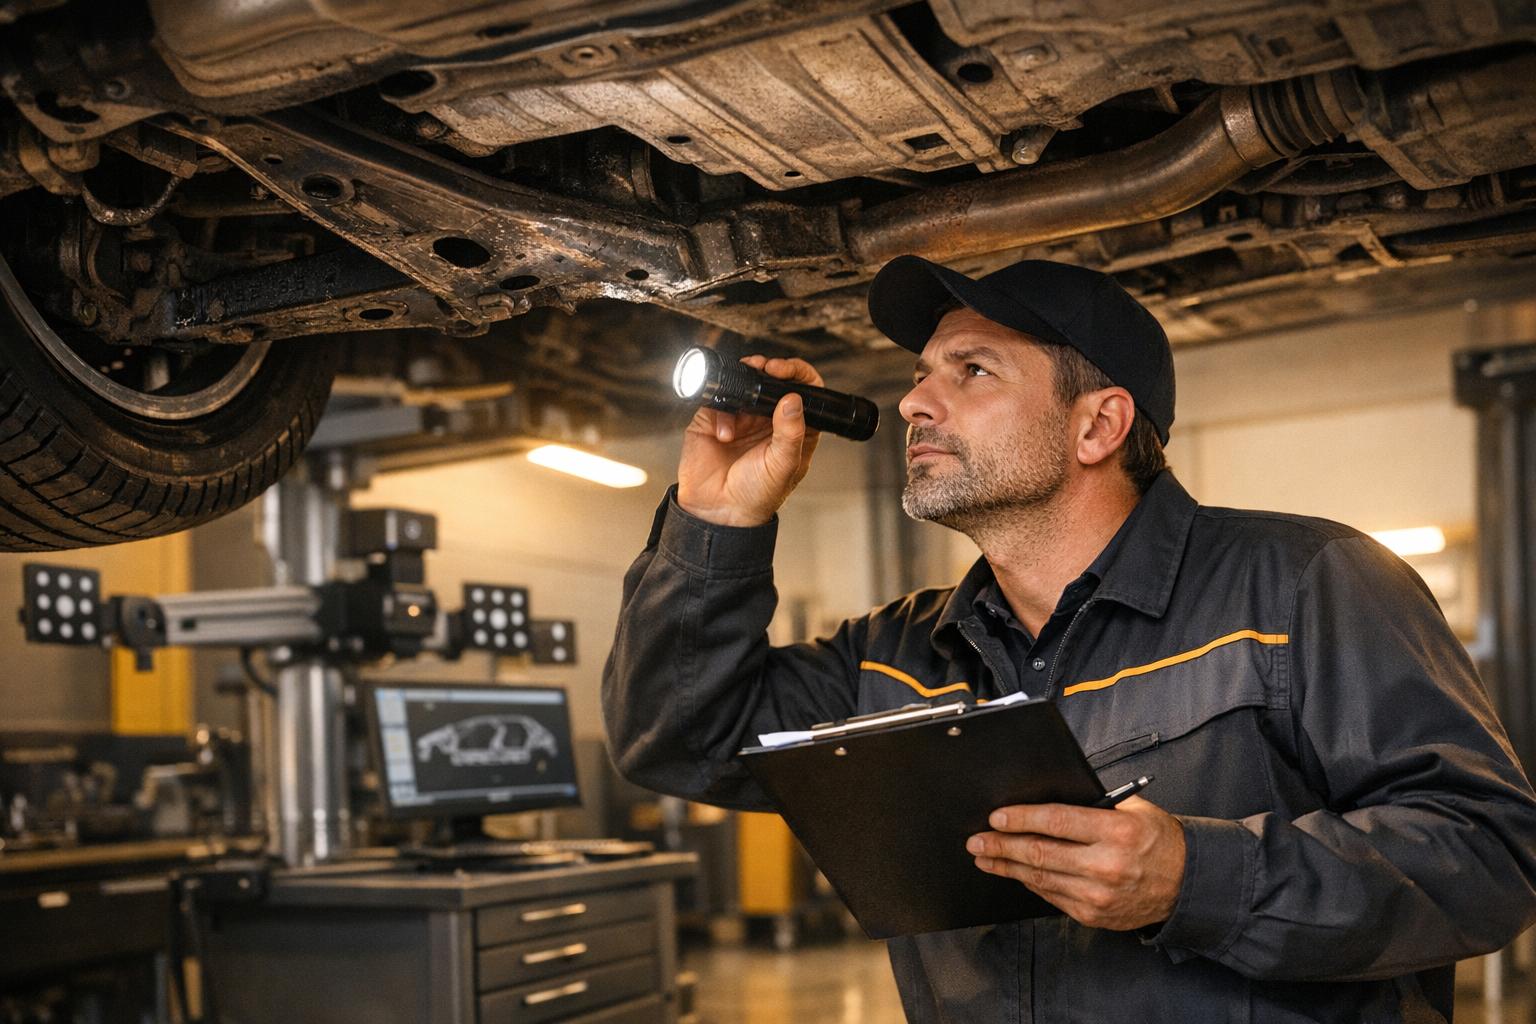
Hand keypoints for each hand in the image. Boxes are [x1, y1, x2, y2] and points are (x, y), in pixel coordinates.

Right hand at [676, 355, 823, 526]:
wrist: (718, 513)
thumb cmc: (756, 496)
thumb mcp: (782, 466)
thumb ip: (791, 433)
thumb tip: (794, 400)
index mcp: (794, 428)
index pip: (805, 390)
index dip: (798, 374)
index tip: (785, 372)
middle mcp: (769, 420)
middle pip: (774, 380)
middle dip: (769, 370)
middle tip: (766, 368)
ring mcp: (742, 418)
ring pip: (744, 384)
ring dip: (744, 382)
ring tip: (743, 390)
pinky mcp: (714, 420)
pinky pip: (718, 400)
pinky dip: (721, 412)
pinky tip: (724, 435)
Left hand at [966, 796, 1185, 930]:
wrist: (1187, 884)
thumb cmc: (1158, 839)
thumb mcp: (1133, 811)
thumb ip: (1093, 807)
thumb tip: (1042, 802)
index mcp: (1117, 832)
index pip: (1056, 822)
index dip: (1021, 819)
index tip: (996, 817)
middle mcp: (1106, 866)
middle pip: (1040, 853)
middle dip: (1001, 845)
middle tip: (976, 840)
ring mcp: (1098, 895)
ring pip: (1040, 878)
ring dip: (1006, 867)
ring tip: (984, 857)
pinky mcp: (1093, 915)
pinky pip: (1051, 896)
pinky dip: (1029, 883)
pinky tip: (1014, 873)